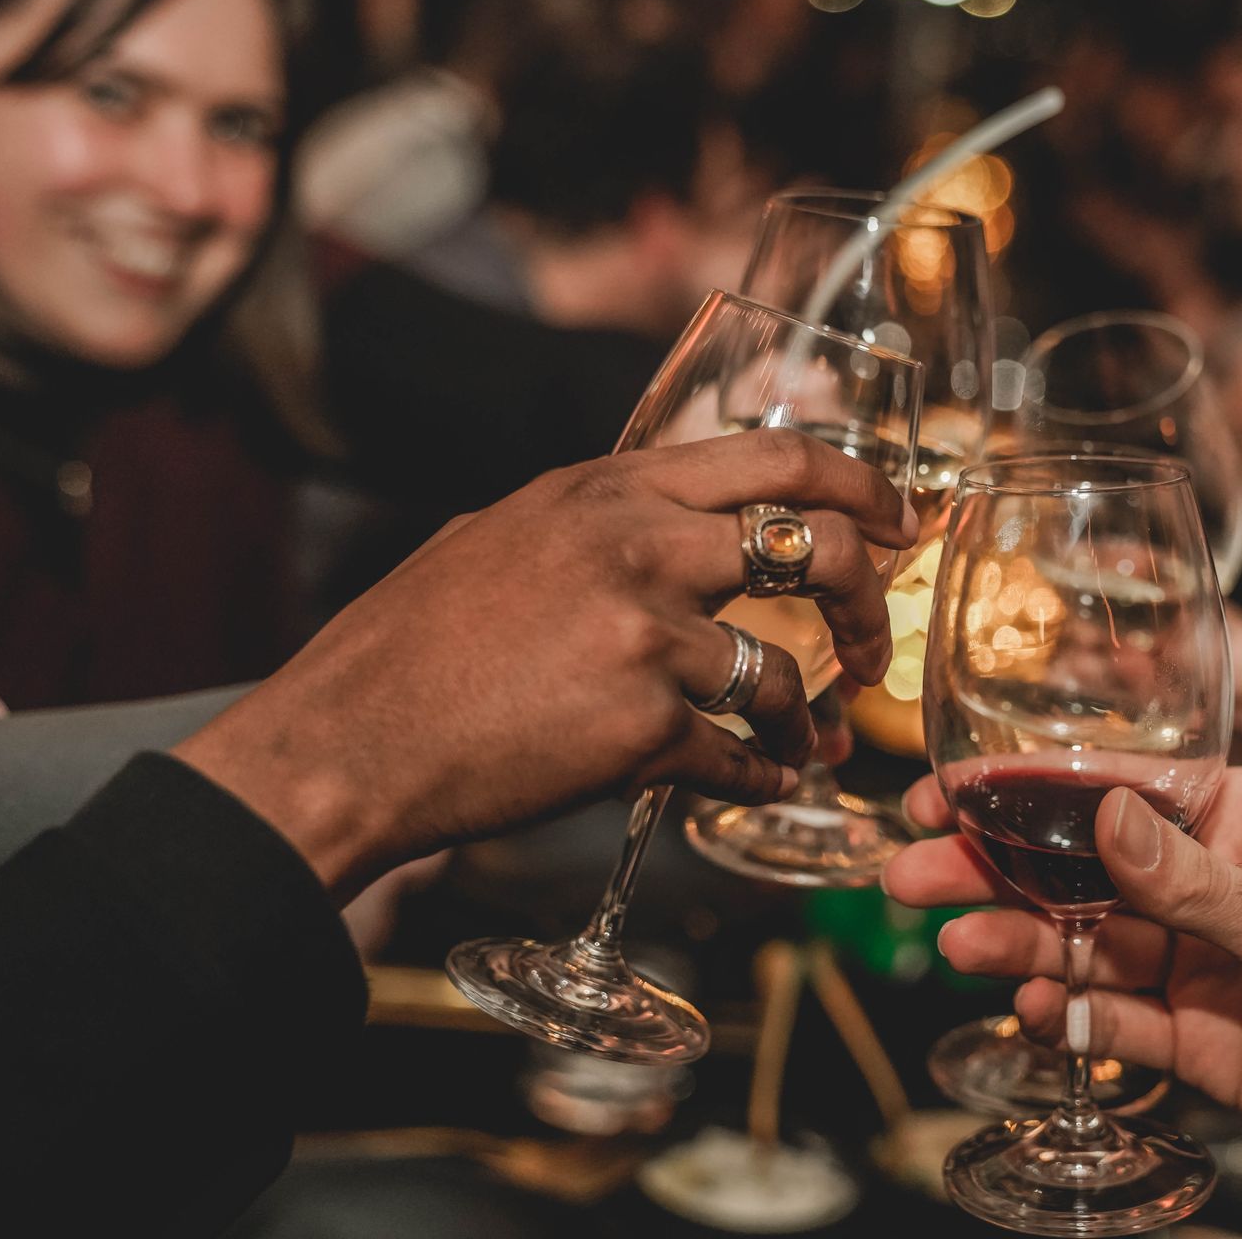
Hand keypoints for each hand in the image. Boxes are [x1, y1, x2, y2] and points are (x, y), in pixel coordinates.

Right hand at [175, 428, 916, 902]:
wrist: (345, 739)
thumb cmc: (414, 643)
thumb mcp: (508, 533)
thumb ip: (602, 520)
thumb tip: (677, 522)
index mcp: (607, 488)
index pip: (775, 457)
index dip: (858, 485)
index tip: (895, 519)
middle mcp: (637, 546)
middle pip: (818, 549)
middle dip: (870, 601)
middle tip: (874, 646)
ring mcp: (643, 636)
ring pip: (783, 673)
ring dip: (811, 719)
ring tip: (811, 741)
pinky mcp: (639, 728)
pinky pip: (739, 757)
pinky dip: (763, 777)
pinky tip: (760, 783)